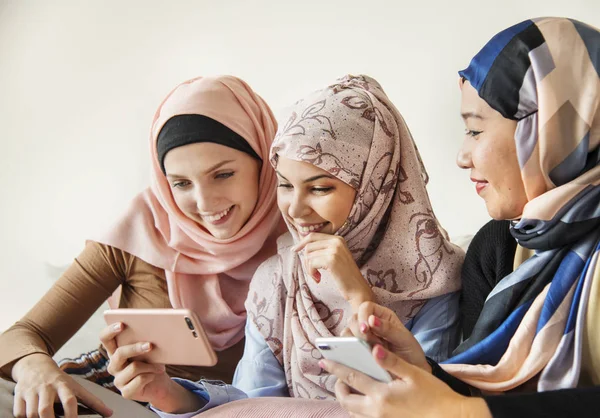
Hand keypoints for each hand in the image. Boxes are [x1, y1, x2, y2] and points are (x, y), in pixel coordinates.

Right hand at [11, 353, 112, 417]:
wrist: (35, 365)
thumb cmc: (60, 381)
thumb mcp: (76, 387)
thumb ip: (92, 401)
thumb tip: (110, 413)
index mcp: (64, 385)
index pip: (69, 400)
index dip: (71, 414)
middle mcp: (48, 387)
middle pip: (46, 410)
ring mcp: (32, 390)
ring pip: (32, 413)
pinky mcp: (19, 394)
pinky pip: (19, 413)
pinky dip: (24, 417)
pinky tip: (32, 417)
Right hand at [100, 323, 201, 413]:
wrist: (160, 385)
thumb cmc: (152, 363)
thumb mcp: (148, 350)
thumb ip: (144, 341)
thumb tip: (152, 331)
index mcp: (116, 352)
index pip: (105, 339)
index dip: (110, 331)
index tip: (121, 324)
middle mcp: (114, 365)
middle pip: (119, 353)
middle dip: (136, 348)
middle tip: (150, 345)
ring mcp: (118, 380)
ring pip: (133, 367)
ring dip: (150, 365)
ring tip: (160, 366)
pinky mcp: (125, 392)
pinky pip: (140, 380)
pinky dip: (151, 375)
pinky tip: (155, 375)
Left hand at [292, 233, 372, 310]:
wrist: (357, 289)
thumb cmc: (344, 276)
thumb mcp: (335, 257)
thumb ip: (323, 249)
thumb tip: (302, 246)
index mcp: (338, 239)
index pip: (313, 236)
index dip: (301, 242)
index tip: (294, 250)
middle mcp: (336, 241)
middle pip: (309, 245)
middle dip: (306, 260)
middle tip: (312, 272)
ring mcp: (334, 249)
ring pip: (308, 255)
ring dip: (309, 268)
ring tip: (317, 276)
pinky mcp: (331, 260)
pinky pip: (311, 263)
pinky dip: (311, 273)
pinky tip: (318, 279)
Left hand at [321, 345, 491, 417]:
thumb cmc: (434, 394)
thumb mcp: (414, 374)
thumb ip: (391, 361)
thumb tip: (373, 349)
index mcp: (382, 395)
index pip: (351, 378)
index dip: (336, 368)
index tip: (324, 360)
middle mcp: (377, 411)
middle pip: (346, 400)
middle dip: (338, 386)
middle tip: (337, 375)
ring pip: (353, 412)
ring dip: (347, 399)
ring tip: (348, 386)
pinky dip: (358, 408)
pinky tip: (364, 398)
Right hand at [343, 301, 429, 372]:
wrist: (412, 376)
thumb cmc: (410, 355)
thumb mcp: (405, 341)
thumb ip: (389, 329)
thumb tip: (371, 320)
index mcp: (382, 316)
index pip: (365, 307)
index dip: (363, 316)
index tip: (366, 329)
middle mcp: (369, 325)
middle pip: (353, 319)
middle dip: (359, 331)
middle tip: (371, 344)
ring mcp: (362, 339)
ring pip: (346, 333)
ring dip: (353, 342)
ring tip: (368, 353)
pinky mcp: (356, 352)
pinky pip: (345, 348)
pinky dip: (348, 352)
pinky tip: (359, 359)